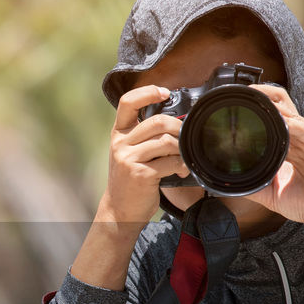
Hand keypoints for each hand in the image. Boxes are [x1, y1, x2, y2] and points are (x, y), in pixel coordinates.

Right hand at [98, 85, 194, 223]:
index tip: (165, 93)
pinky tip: (181, 172)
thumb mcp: (130, 153)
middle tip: (185, 138)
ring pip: (167, 142)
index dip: (147, 93)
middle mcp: (120, 143)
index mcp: (118, 134)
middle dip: (178, 128)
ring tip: (183, 159)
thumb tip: (177, 122)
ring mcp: (128, 159)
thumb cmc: (130, 180)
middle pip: (157, 122)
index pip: (127, 102)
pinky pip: (171, 162)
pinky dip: (182, 166)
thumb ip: (145, 137)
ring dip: (182, 150)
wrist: (120, 210)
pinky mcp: (140, 174)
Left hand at [246, 85, 303, 234]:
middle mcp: (299, 137)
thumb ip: (254, 186)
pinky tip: (279, 120)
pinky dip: (290, 123)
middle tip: (243, 93)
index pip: (271, 118)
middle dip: (262, 95)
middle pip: (280, 106)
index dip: (255, 109)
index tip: (234, 105)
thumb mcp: (273, 194)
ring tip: (255, 97)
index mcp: (288, 145)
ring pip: (290, 112)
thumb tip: (230, 185)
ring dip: (272, 104)